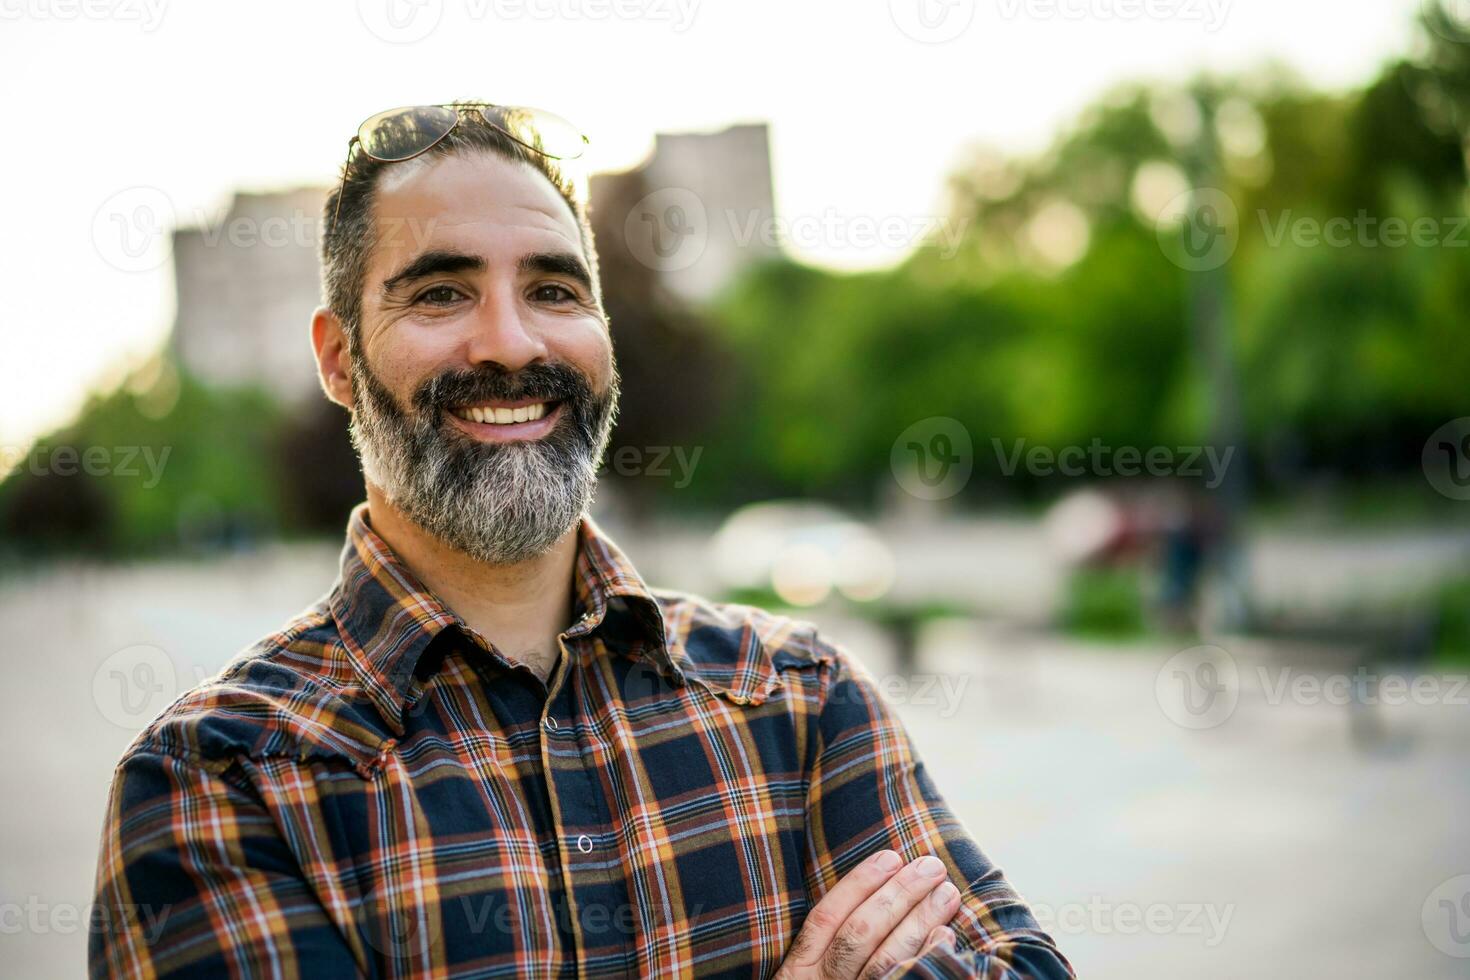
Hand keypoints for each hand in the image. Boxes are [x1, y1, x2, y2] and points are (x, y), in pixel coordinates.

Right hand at [776, 849, 962, 979]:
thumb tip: (875, 895)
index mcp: (798, 971)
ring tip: (946, 893)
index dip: (858, 883)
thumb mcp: (806, 978)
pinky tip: (945, 938)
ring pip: (885, 960)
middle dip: (899, 894)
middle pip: (861, 933)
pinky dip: (926, 960)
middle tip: (931, 866)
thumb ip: (827, 946)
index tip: (890, 855)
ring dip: (920, 921)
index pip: (826, 918)